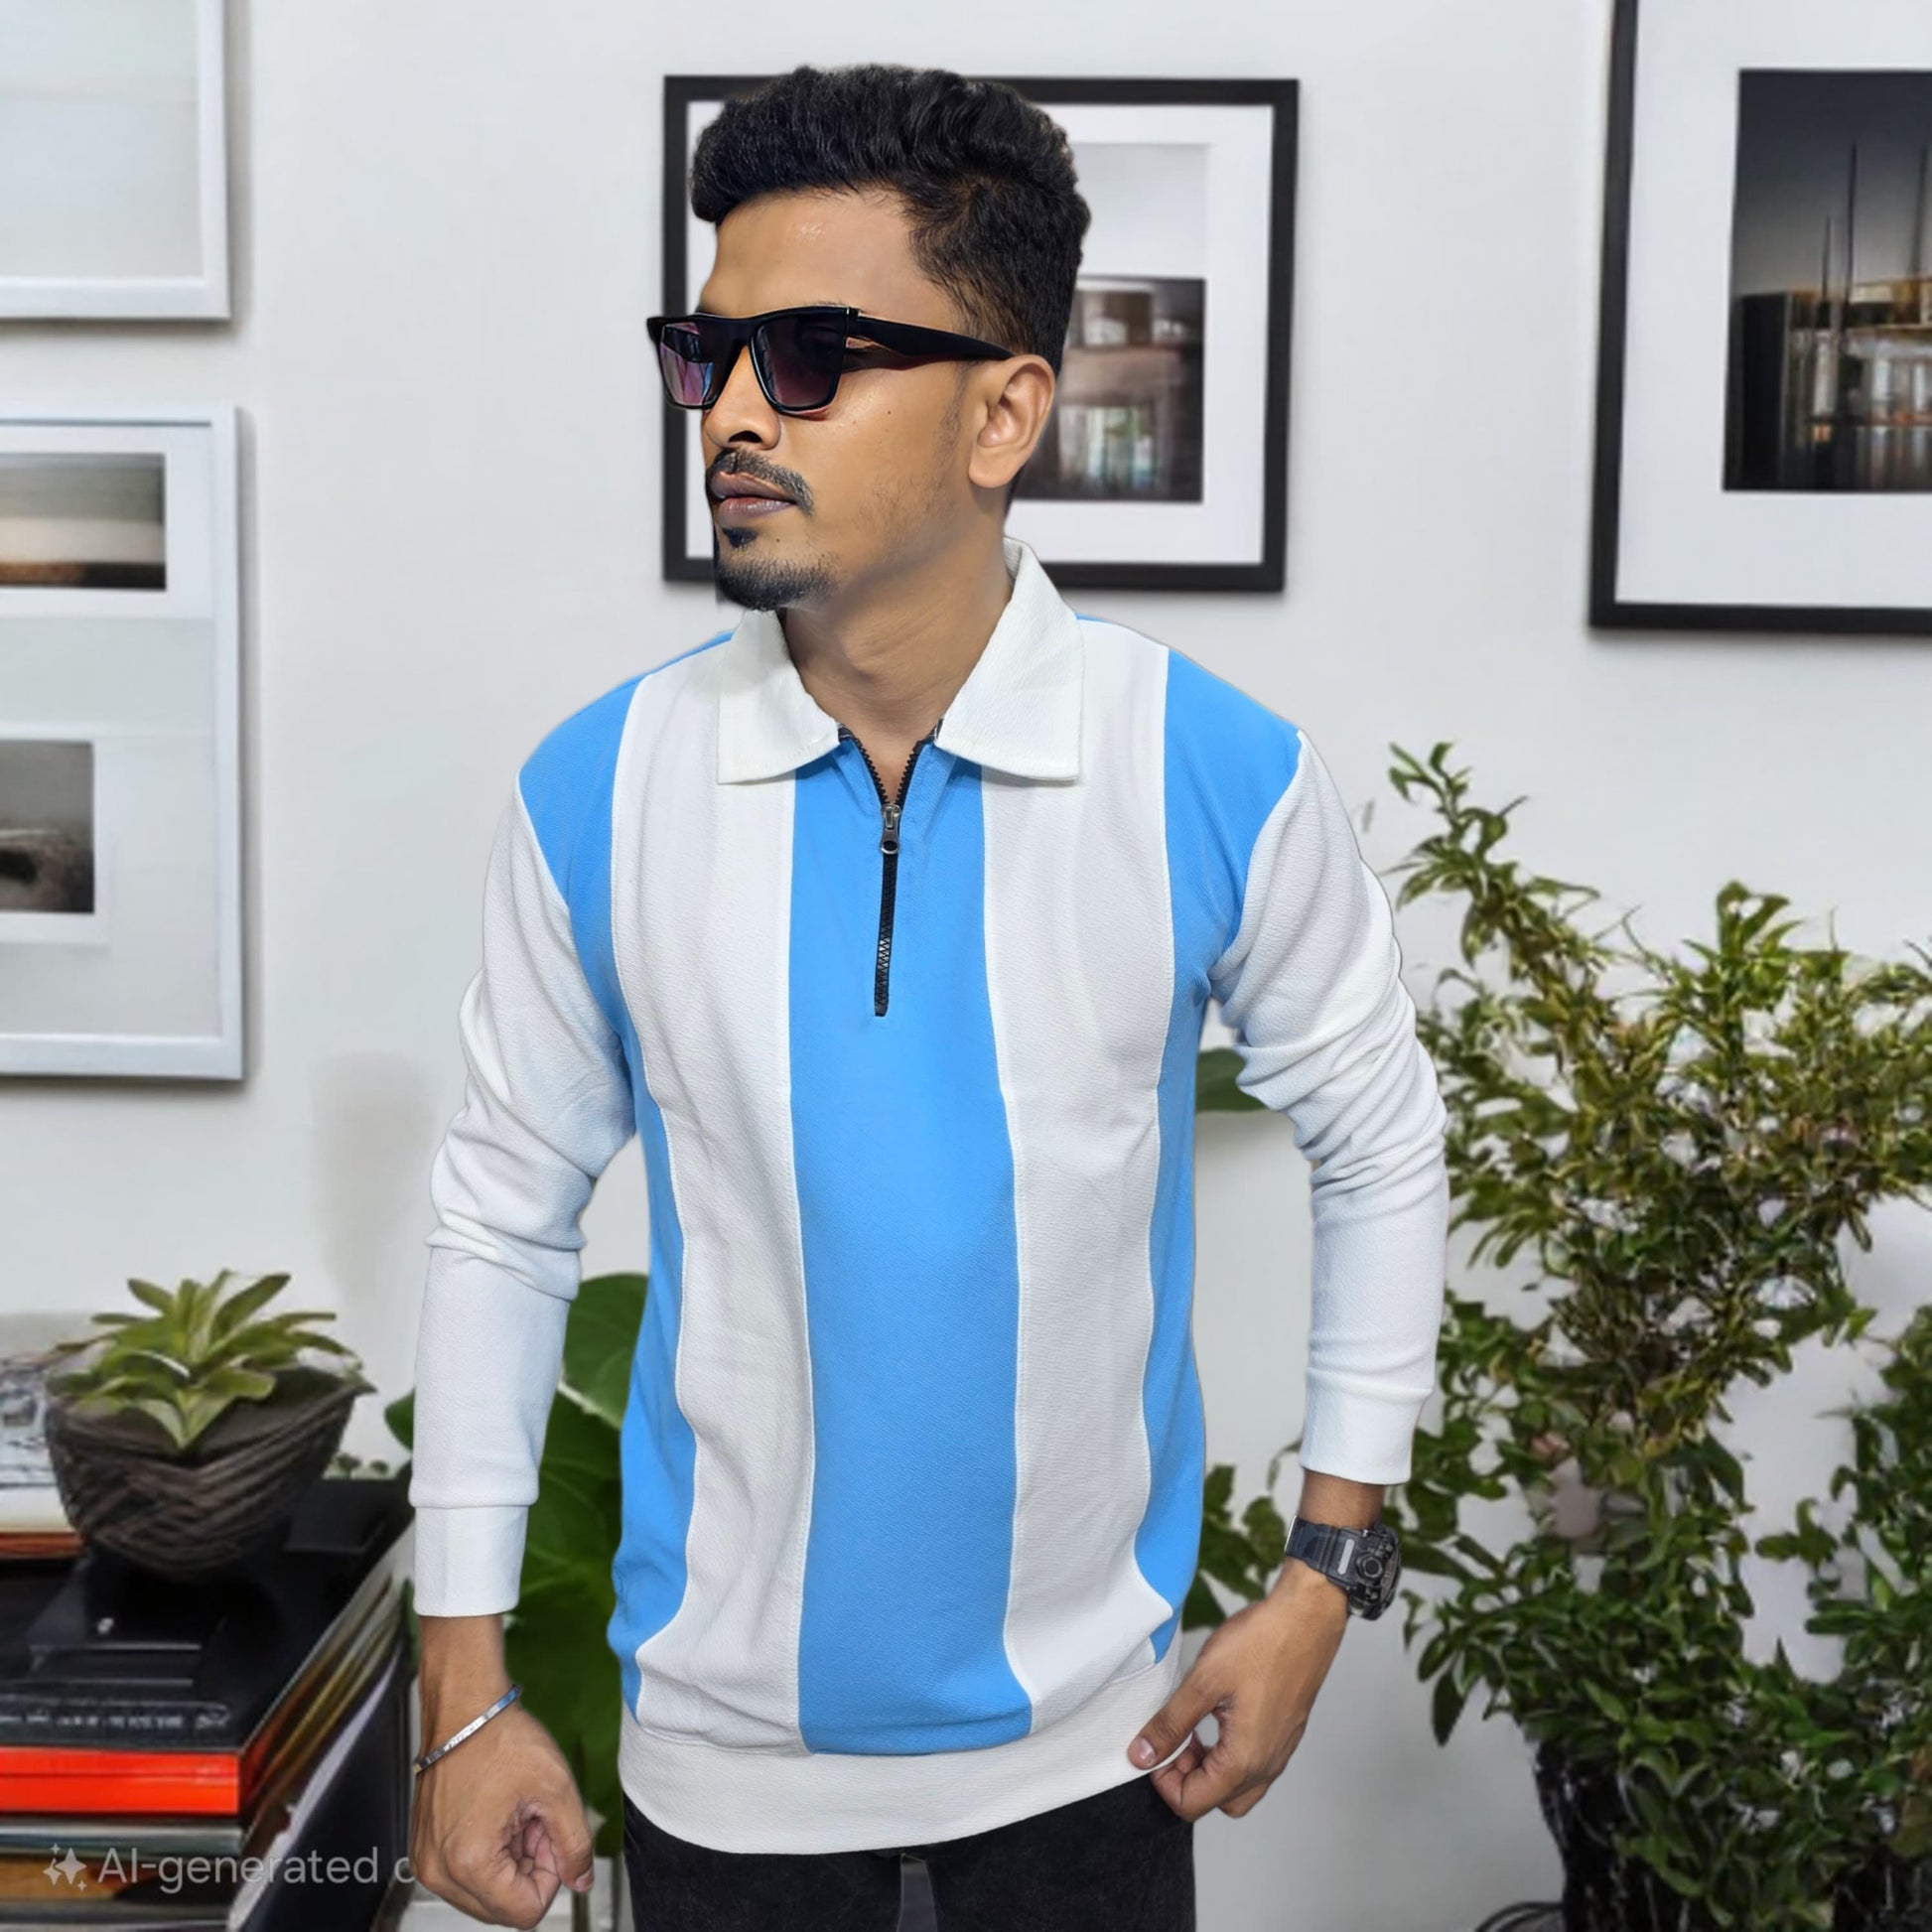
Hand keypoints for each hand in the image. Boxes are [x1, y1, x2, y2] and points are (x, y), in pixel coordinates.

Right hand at [409, 1697, 596, 1927]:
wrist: (463, 1708)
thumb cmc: (500, 1738)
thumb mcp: (555, 1790)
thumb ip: (575, 1845)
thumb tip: (580, 1881)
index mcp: (470, 1863)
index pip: (526, 1912)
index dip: (550, 1876)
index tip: (548, 1835)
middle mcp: (439, 1872)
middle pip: (502, 1908)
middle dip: (528, 1871)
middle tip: (534, 1821)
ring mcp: (427, 1862)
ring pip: (485, 1894)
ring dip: (509, 1863)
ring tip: (514, 1814)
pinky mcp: (424, 1850)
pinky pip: (464, 1875)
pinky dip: (488, 1854)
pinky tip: (497, 1815)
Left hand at [1124, 1565, 1350, 1820]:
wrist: (1307, 1619)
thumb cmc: (1262, 1644)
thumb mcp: (1203, 1681)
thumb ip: (1171, 1724)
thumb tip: (1142, 1755)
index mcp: (1244, 1761)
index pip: (1192, 1803)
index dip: (1163, 1781)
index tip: (1154, 1748)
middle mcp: (1266, 1766)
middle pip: (1215, 1802)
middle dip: (1185, 1778)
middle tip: (1171, 1740)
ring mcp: (1279, 1752)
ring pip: (1236, 1788)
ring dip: (1207, 1769)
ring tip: (1190, 1729)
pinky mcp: (1284, 1735)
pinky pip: (1252, 1766)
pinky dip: (1227, 1756)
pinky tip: (1215, 1718)